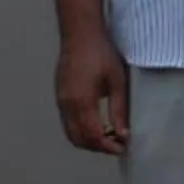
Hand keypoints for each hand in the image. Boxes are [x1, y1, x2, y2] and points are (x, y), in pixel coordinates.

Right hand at [56, 27, 129, 155]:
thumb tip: (124, 133)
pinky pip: (68, 122)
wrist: (80, 34)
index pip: (92, 136)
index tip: (123, 149)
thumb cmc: (102, 54)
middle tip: (118, 144)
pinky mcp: (60, 96)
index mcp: (81, 102)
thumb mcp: (117, 82)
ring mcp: (60, 101)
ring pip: (71, 132)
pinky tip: (98, 123)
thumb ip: (119, 110)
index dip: (108, 147)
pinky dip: (81, 130)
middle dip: (98, 147)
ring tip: (110, 135)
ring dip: (88, 140)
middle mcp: (66, 105)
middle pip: (78, 139)